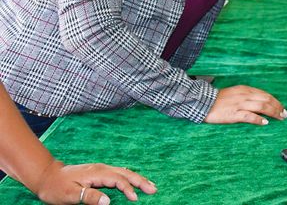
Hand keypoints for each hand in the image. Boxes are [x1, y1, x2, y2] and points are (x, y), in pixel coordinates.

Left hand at [34, 160, 155, 204]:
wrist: (47, 176)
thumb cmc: (57, 187)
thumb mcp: (70, 195)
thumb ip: (89, 197)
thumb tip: (108, 201)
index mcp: (96, 173)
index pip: (117, 180)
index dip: (128, 189)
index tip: (135, 199)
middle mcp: (101, 169)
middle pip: (125, 173)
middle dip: (140, 181)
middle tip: (154, 189)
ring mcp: (101, 169)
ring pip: (124, 172)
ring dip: (137, 178)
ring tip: (149, 185)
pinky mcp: (99, 172)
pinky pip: (118, 174)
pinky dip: (129, 177)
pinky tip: (134, 181)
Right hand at [204, 85, 286, 124]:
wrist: (203, 102)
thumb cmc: (219, 100)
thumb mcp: (235, 94)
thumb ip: (247, 97)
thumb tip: (260, 103)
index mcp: (245, 90)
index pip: (265, 94)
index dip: (276, 101)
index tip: (282, 108)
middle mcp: (244, 95)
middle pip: (266, 100)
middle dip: (278, 107)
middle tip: (285, 114)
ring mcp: (240, 104)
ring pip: (261, 106)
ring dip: (273, 112)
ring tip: (280, 118)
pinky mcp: (234, 114)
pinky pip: (249, 116)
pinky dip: (258, 119)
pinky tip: (265, 122)